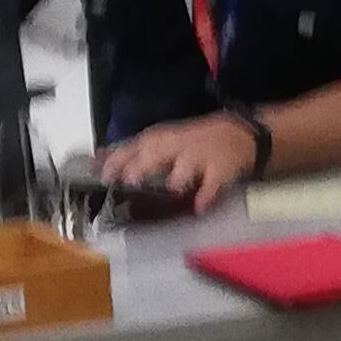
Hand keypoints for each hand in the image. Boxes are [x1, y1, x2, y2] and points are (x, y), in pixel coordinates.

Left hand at [100, 111, 261, 211]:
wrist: (241, 134)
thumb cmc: (196, 141)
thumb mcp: (165, 140)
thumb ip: (135, 152)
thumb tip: (98, 160)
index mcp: (160, 139)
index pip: (133, 147)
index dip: (116, 160)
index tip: (100, 174)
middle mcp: (177, 146)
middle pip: (157, 154)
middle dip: (143, 165)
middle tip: (130, 180)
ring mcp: (200, 157)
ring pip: (187, 165)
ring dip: (179, 177)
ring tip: (171, 188)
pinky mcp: (221, 169)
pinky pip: (213, 183)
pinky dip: (207, 195)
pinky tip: (200, 206)